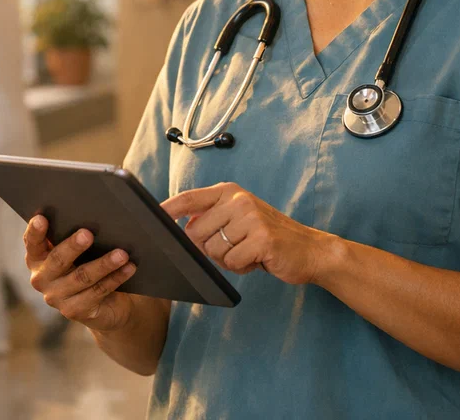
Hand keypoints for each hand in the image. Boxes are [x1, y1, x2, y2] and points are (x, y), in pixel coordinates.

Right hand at [24, 216, 137, 332]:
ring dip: (104, 264)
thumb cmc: (90, 262)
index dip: (35, 231)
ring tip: (122, 254)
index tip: (41, 218)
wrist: (105, 302)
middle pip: (58, 260)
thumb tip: (99, 208)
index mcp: (38, 258)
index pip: (33, 243)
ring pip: (82, 277)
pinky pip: (98, 292)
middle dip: (73, 246)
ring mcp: (57, 297)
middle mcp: (42, 278)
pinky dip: (115, 278)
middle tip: (88, 233)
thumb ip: (77, 230)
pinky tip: (129, 267)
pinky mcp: (75, 311)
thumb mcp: (79, 248)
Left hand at [162, 182, 328, 284]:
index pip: (189, 198)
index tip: (149, 218)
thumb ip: (211, 219)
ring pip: (213, 250)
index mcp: (230, 191)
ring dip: (227, 260)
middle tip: (235, 247)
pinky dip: (241, 267)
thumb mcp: (239, 219)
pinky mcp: (261, 238)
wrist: (309, 250)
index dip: (167, 209)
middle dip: (209, 249)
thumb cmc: (267, 237)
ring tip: (248, 252)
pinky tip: (257, 260)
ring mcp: (251, 217)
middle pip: (196, 232)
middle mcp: (239, 199)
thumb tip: (182, 230)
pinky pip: (232, 262)